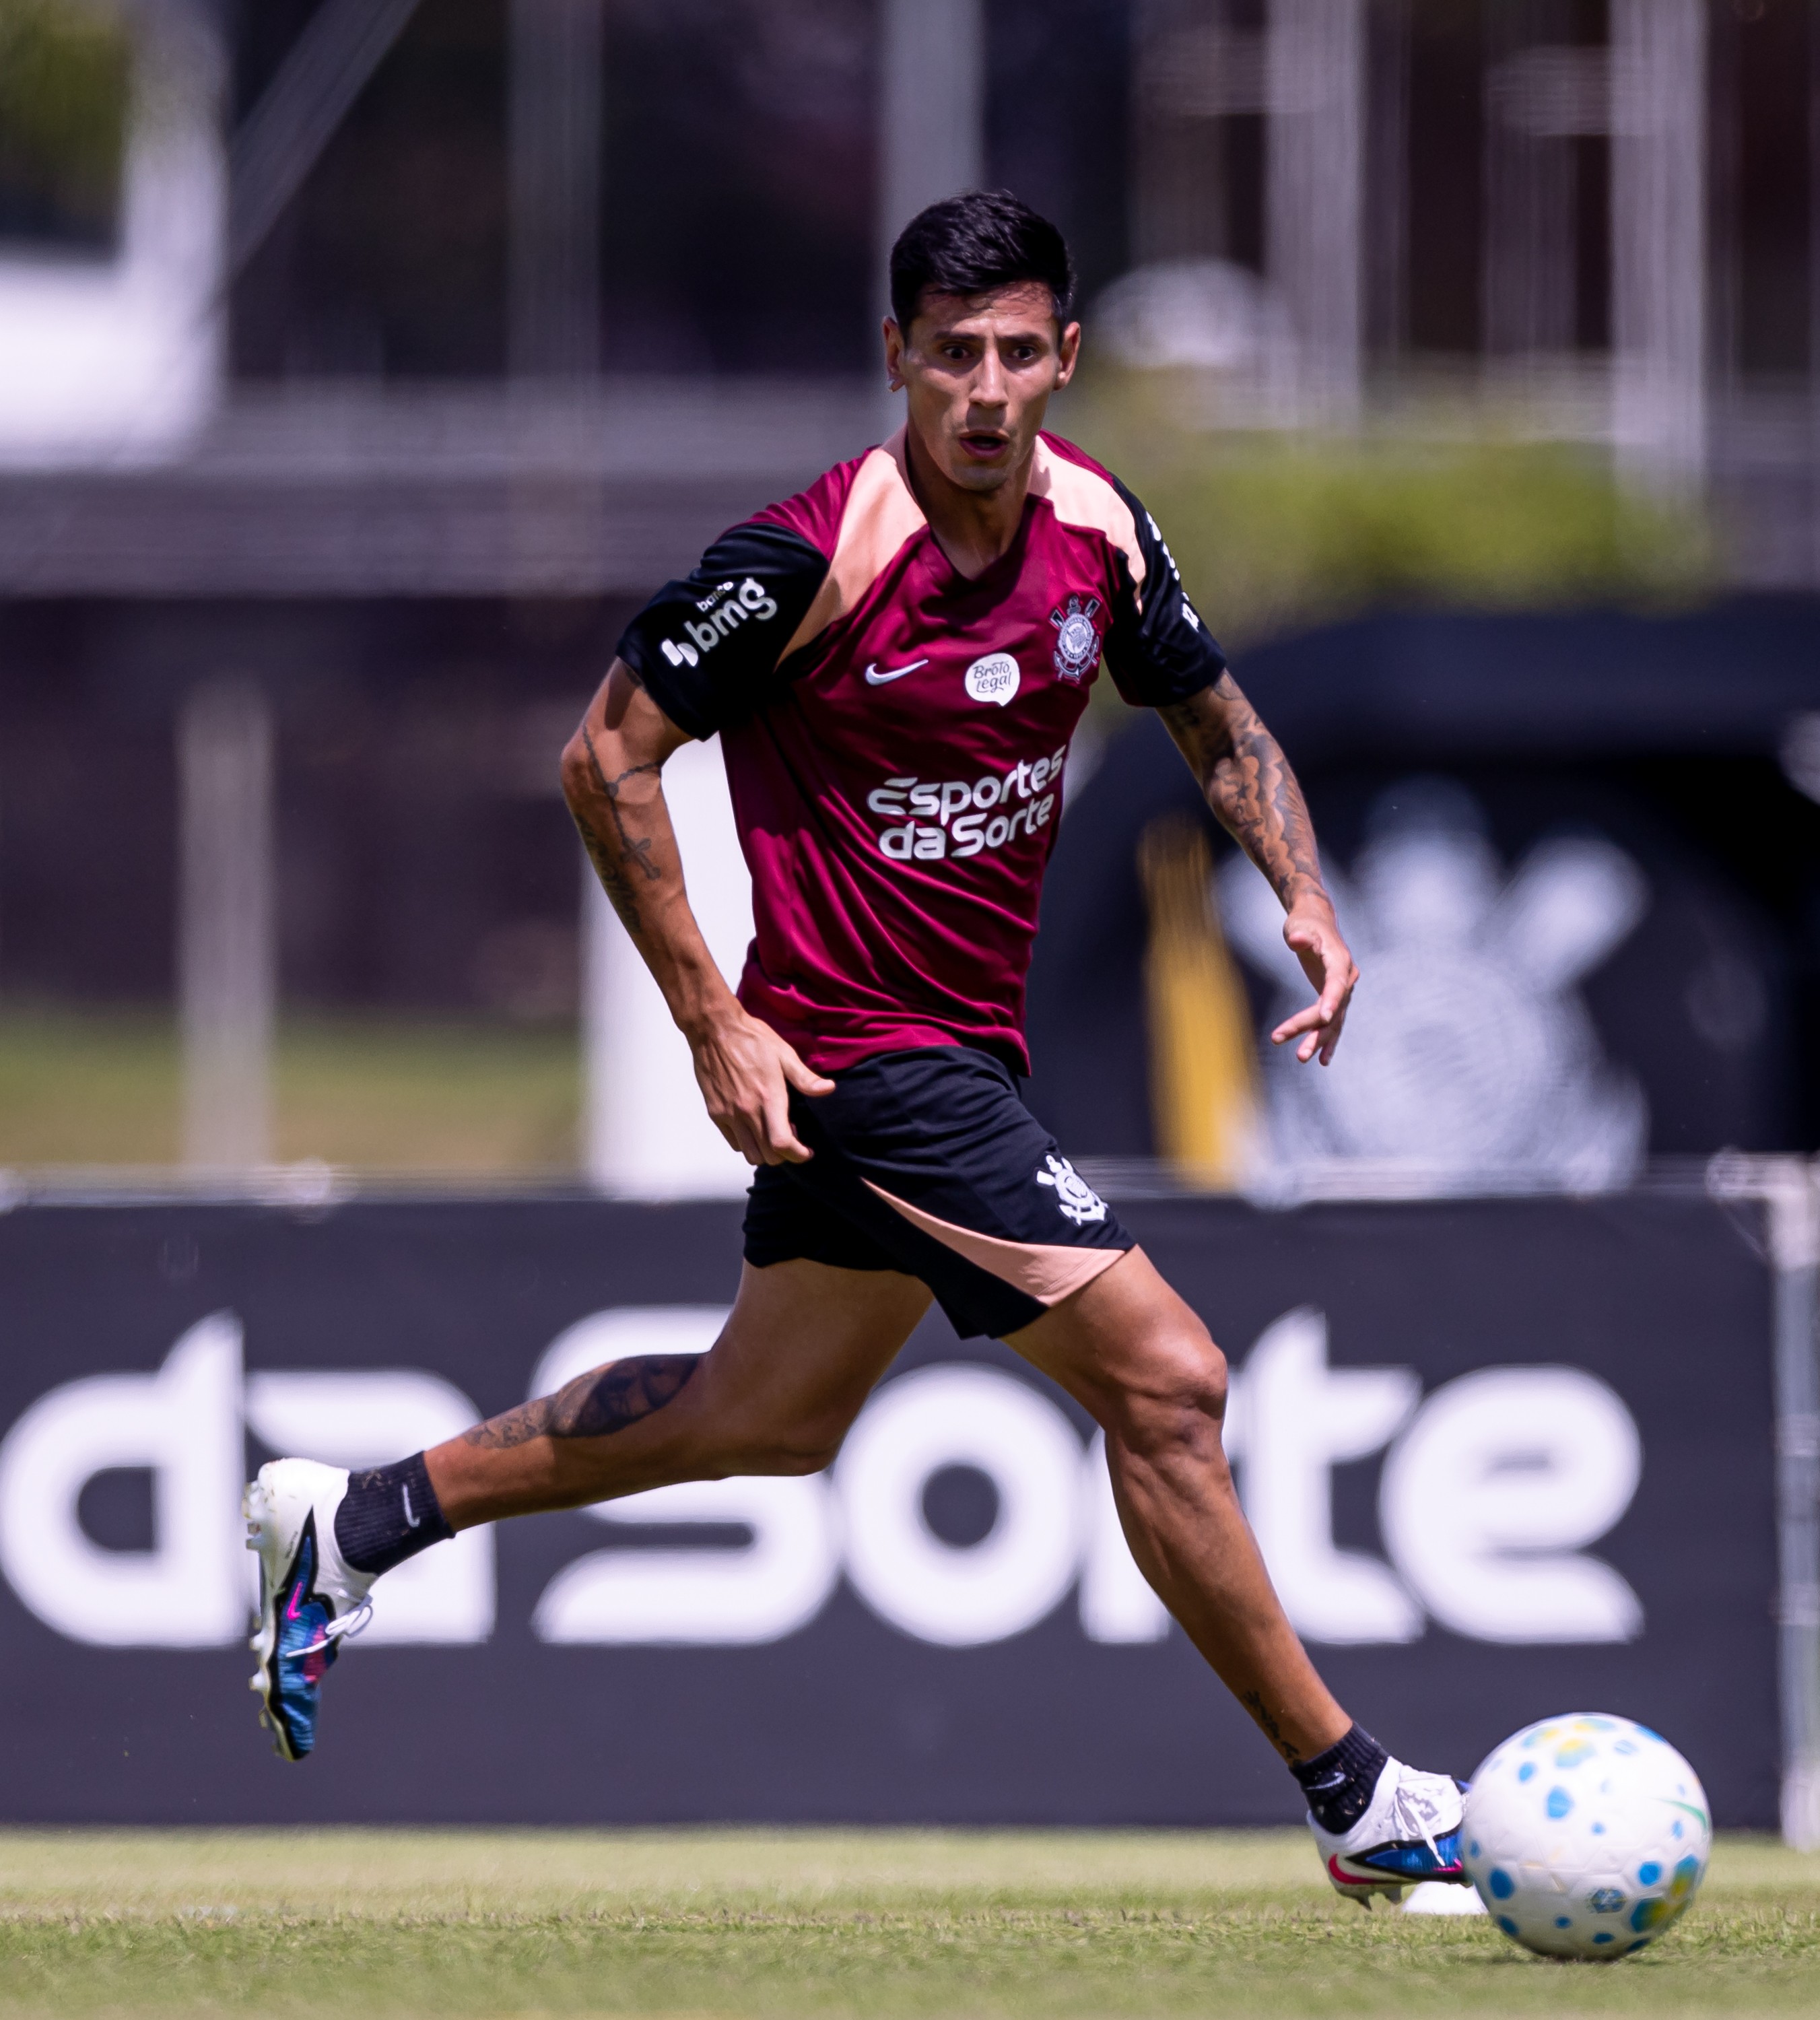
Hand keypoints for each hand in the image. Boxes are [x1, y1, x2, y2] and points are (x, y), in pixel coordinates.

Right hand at [689, 1005, 835, 1163]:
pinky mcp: (715, 1112)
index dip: (797, 1155)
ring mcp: (728, 1114)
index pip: (781, 1144)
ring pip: (749, 1154)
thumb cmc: (751, 1039)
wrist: (714, 1029)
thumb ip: (805, 1078)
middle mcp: (746, 1111)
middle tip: (791, 1136)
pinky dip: (746, 1143)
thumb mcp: (784, 1054)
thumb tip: (828, 1089)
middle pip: (767, 1156)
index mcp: (768, 1097)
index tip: (806, 1152)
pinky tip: (754, 1126)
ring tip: (771, 1132)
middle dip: (784, 1154)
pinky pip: (733, 1142)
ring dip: (764, 1151)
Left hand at [1270, 897, 1358, 1065]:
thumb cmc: (1305, 924)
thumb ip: (1300, 936)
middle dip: (1313, 1029)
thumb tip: (1298, 940)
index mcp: (1340, 962)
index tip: (1324, 1017)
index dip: (1331, 1000)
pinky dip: (1328, 1040)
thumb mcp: (1299, 927)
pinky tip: (1323, 1059)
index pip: (1337, 984)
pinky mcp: (1335, 998)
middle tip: (1298, 1052)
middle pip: (1332, 1009)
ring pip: (1333, 1020)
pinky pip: (1334, 1022)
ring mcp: (1343, 990)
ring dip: (1318, 1040)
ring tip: (1302, 1058)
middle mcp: (1347, 979)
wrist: (1316, 922)